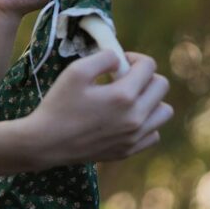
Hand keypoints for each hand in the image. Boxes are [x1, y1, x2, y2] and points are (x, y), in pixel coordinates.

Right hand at [24, 50, 173, 167]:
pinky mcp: (129, 150)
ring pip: (164, 111)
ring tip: (128, 100)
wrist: (45, 143)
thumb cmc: (58, 105)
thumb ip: (103, 57)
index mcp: (124, 95)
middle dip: (145, 76)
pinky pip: (154, 133)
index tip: (118, 63)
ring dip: (150, 100)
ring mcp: (134, 137)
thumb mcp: (75, 72)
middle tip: (123, 79)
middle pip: (161, 86)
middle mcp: (136, 117)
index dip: (134, 58)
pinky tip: (125, 120)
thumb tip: (120, 59)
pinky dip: (145, 124)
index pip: (148, 66)